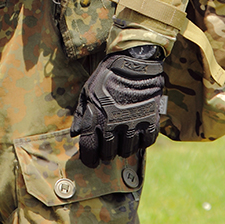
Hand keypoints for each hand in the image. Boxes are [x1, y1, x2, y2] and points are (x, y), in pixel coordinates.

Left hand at [70, 45, 164, 167]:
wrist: (133, 63)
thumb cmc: (107, 77)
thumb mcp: (88, 92)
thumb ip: (81, 115)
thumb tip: (74, 134)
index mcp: (96, 118)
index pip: (89, 150)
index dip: (89, 158)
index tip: (91, 159)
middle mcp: (113, 125)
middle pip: (108, 154)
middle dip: (105, 153)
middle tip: (107, 147)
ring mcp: (133, 125)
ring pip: (127, 151)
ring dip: (123, 148)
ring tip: (122, 138)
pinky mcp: (150, 121)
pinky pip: (146, 143)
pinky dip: (141, 141)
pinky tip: (137, 132)